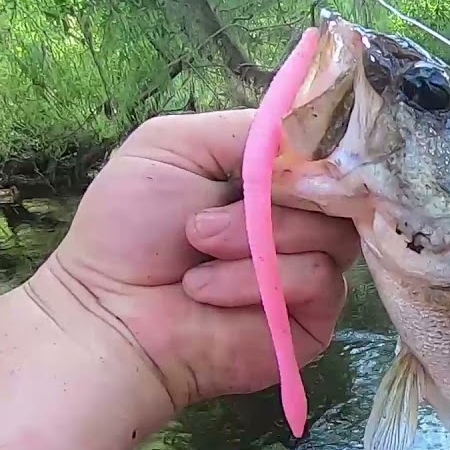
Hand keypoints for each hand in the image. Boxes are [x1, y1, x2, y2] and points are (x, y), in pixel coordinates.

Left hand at [26, 109, 358, 413]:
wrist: (111, 314)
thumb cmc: (129, 230)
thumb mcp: (171, 145)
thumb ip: (246, 130)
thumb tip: (312, 133)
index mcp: (273, 180)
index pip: (327, 153)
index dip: (313, 152)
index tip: (279, 160)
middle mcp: (301, 221)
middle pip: (338, 192)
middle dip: (272, 201)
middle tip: (203, 223)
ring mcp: (312, 270)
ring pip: (333, 236)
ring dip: (259, 242)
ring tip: (200, 257)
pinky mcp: (315, 318)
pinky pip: (320, 280)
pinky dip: (259, 281)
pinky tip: (210, 293)